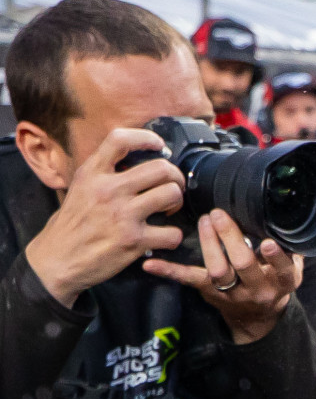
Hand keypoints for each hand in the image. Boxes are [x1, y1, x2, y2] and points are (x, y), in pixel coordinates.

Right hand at [22, 127, 185, 303]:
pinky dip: (173, 236)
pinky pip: (172, 232)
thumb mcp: (79, 188)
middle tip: (172, 186)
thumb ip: (104, 173)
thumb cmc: (72, 224)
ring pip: (171, 193)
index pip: (120, 140)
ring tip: (168, 209)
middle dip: (175, 176)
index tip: (159, 146)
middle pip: (161, 167)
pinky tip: (162, 236)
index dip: (147, 138)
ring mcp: (122, 215)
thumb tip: (136, 160)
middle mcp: (108, 190)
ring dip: (177, 202)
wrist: (56, 260)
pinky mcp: (133, 240)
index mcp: (92, 174)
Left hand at [144, 210, 302, 342]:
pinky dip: (169, 270)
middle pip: (243, 265)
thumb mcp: (290, 271)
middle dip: (231, 238)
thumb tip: (288, 219)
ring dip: (209, 244)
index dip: (275, 258)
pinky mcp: (209, 291)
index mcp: (281, 282)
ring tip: (205, 221)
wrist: (257, 318)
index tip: (268, 242)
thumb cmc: (274, 284)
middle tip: (219, 215)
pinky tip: (150, 263)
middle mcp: (257, 289)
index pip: (282, 270)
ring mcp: (231, 292)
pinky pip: (188, 279)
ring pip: (218, 271)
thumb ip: (291, 250)